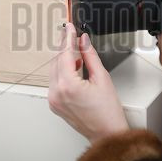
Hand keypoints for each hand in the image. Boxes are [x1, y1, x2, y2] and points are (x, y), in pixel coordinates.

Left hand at [48, 22, 128, 143]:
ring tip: (77, 53)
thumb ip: (90, 56)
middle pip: (56, 60)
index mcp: (68, 85)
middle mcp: (57, 92)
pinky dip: (62, 72)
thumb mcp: (102, 78)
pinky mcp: (54, 103)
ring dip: (63, 59)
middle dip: (64, 47)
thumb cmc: (108, 111)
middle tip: (71, 34)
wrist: (106, 133)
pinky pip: (54, 81)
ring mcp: (53, 99)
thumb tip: (83, 41)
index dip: (67, 38)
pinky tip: (73, 68)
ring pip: (54, 70)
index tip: (69, 27)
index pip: (64, 54)